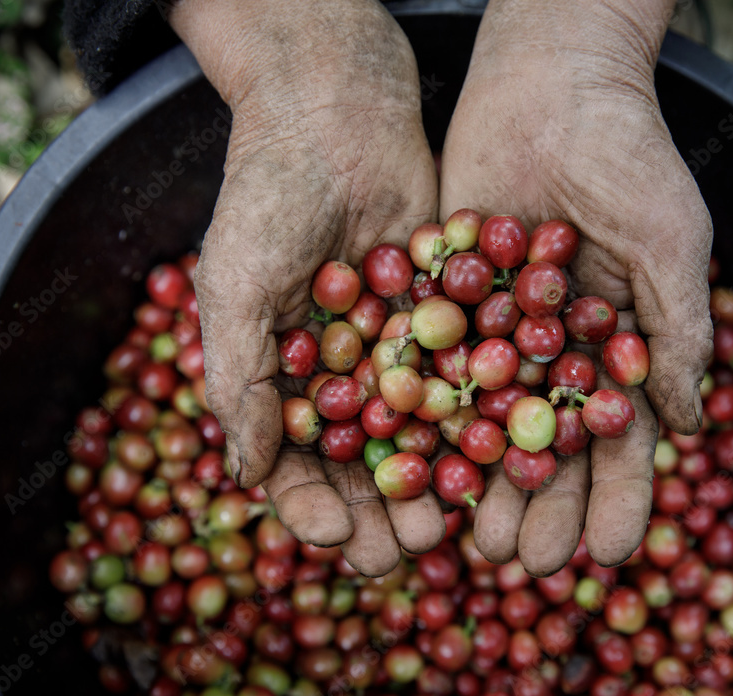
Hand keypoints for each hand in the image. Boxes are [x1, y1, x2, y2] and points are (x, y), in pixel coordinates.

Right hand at [169, 0, 443, 575]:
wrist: (336, 111)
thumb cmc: (267, 194)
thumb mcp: (235, 287)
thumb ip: (240, 380)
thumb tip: (245, 475)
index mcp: (283, 376)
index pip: (295, 461)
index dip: (312, 505)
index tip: (341, 537)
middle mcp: (342, 371)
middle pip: (364, 460)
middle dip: (384, 508)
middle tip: (413, 548)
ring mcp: (397, 346)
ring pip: (420, 430)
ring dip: (434, 478)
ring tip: (455, 521)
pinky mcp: (449, 314)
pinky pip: (464, 373)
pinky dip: (477, 415)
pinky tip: (497, 453)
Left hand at [440, 0, 712, 574]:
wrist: (553, 84)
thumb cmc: (632, 157)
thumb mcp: (672, 243)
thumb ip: (679, 333)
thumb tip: (692, 425)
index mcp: (618, 346)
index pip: (622, 438)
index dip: (620, 497)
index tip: (610, 554)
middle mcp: (554, 350)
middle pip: (548, 445)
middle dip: (543, 506)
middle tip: (528, 564)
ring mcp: (497, 331)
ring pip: (487, 422)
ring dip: (482, 482)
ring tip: (471, 540)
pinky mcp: (444, 302)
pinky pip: (434, 367)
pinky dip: (426, 419)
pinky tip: (417, 468)